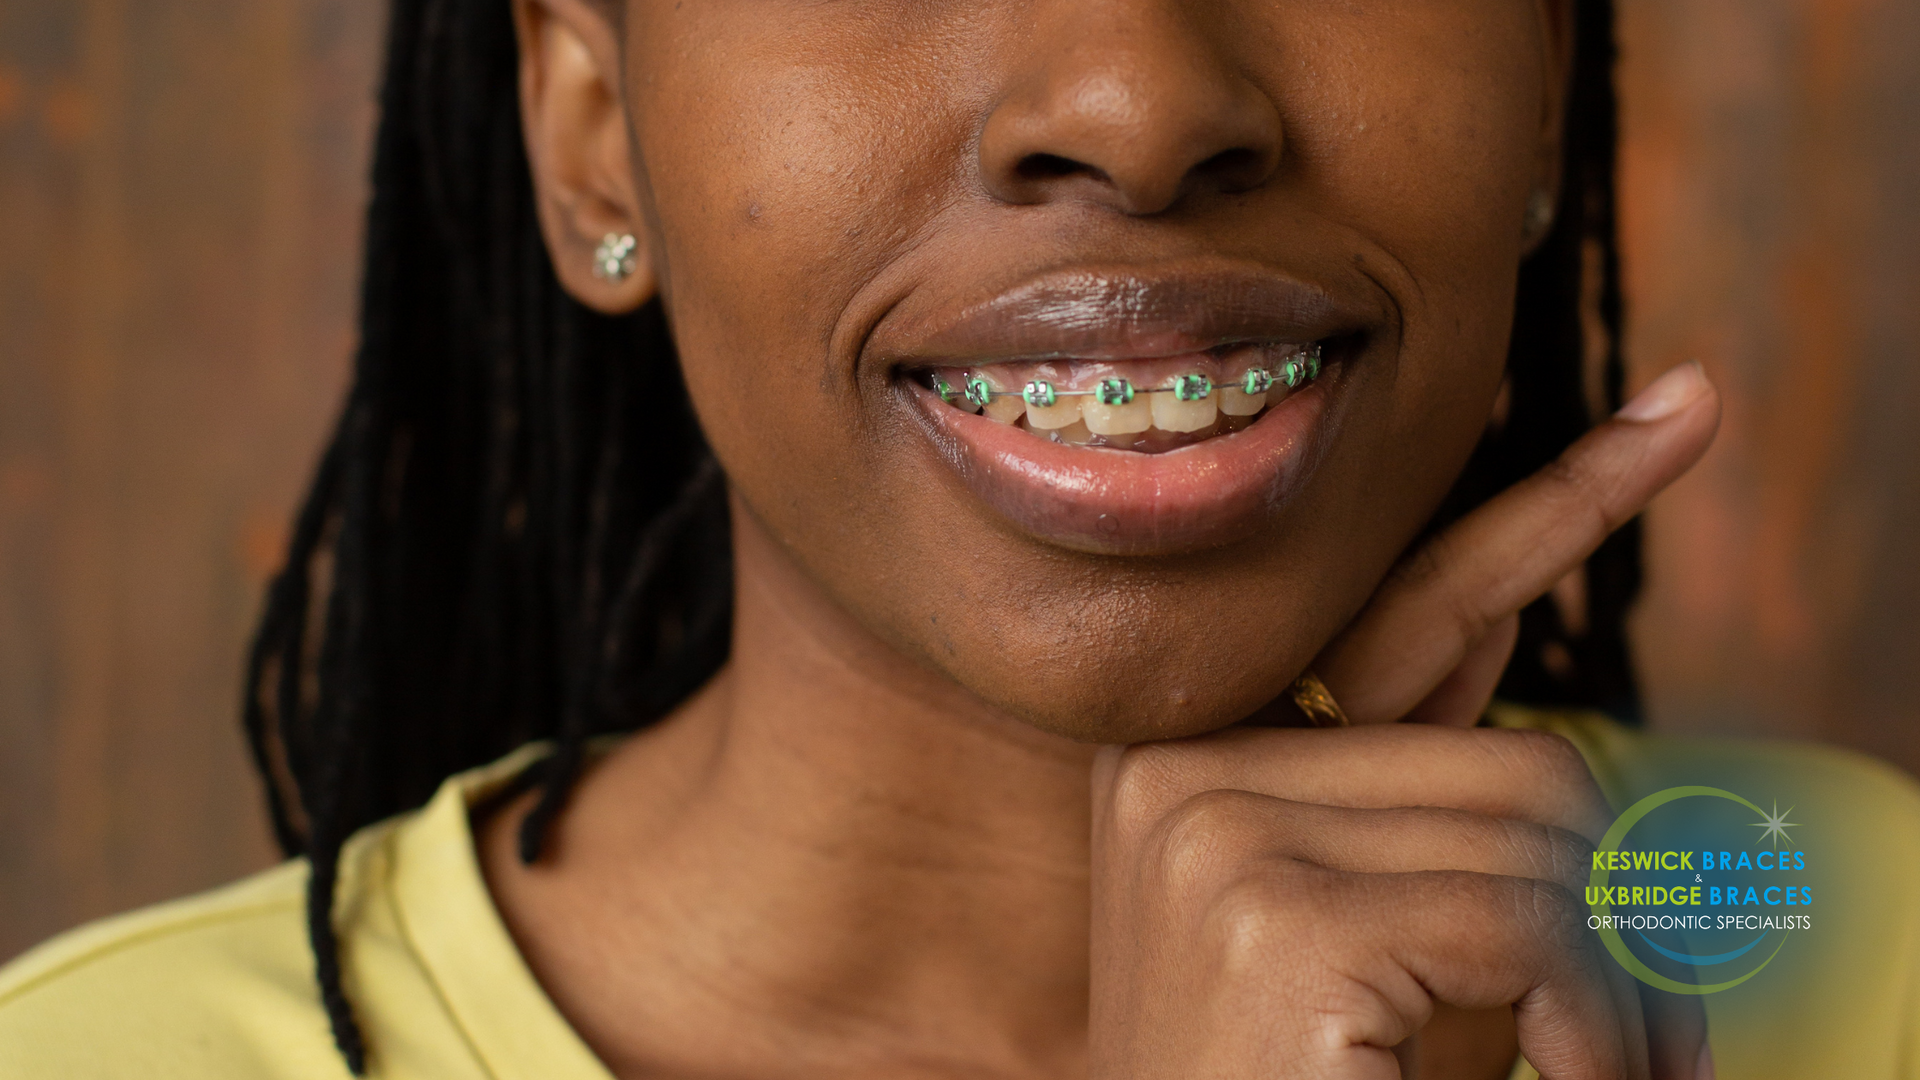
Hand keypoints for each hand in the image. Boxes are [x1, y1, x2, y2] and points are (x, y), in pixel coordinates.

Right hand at [1089, 362, 1719, 1078]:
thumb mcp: (1401, 939)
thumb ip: (1455, 800)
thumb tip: (1571, 710)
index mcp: (1192, 761)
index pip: (1408, 608)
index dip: (1557, 512)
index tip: (1688, 410)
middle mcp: (1179, 770)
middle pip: (1522, 753)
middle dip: (1619, 905)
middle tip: (1651, 1045)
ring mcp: (1211, 831)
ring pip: (1546, 827)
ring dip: (1616, 986)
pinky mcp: (1271, 916)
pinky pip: (1535, 921)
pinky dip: (1597, 1029)